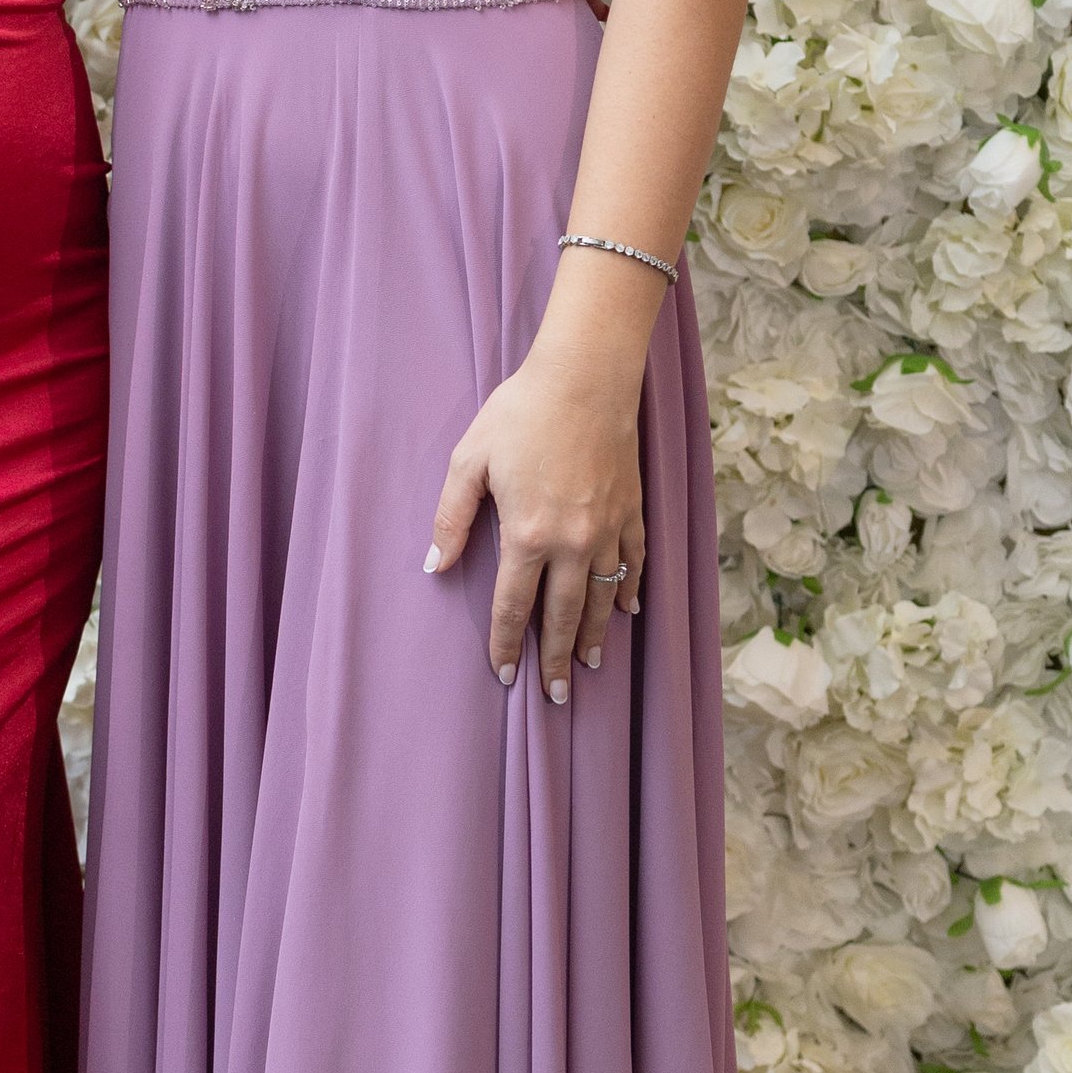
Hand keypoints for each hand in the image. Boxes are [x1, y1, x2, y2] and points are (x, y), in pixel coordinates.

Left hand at [425, 344, 644, 702]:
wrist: (586, 376)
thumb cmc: (521, 413)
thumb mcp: (469, 460)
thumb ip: (450, 517)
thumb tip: (437, 564)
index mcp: (528, 534)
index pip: (514, 606)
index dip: (507, 644)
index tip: (505, 675)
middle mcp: (573, 542)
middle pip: (562, 617)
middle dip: (554, 660)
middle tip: (554, 696)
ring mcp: (609, 529)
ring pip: (603, 598)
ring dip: (593, 636)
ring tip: (587, 666)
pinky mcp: (633, 509)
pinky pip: (635, 562)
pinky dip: (631, 590)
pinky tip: (629, 611)